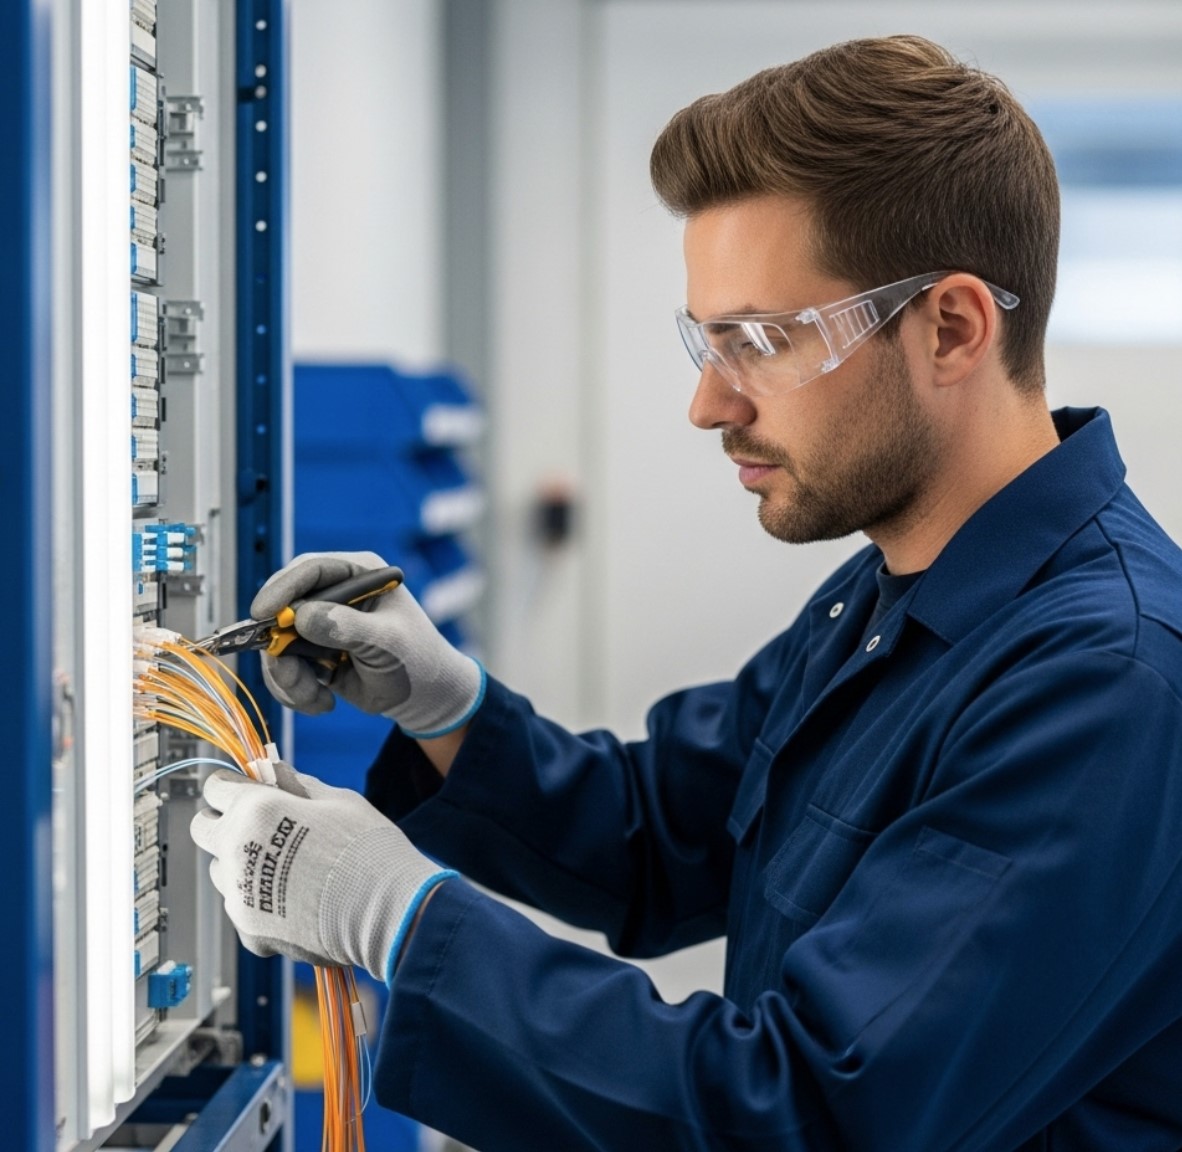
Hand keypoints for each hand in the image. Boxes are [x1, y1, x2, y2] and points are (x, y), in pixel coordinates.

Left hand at [189, 764, 454, 980]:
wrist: (386, 909)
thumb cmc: (366, 848)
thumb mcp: (338, 800)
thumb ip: (297, 784)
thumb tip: (275, 773)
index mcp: (256, 810)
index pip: (215, 786)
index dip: (232, 783)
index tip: (246, 787)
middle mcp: (237, 850)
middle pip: (202, 828)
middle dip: (222, 820)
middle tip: (257, 823)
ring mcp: (240, 894)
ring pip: (221, 870)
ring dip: (240, 862)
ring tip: (285, 866)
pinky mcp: (250, 930)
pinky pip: (241, 907)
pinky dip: (259, 901)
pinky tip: (295, 898)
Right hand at [251, 551, 484, 736]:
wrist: (425, 697)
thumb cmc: (418, 660)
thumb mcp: (388, 642)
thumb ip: (348, 627)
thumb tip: (302, 617)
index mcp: (359, 574)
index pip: (311, 570)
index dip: (281, 588)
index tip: (262, 613)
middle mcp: (335, 594)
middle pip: (283, 606)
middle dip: (280, 645)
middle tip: (288, 674)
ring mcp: (321, 625)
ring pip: (278, 643)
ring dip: (288, 676)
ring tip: (317, 698)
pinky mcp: (313, 654)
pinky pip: (284, 668)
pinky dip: (295, 691)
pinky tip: (323, 703)